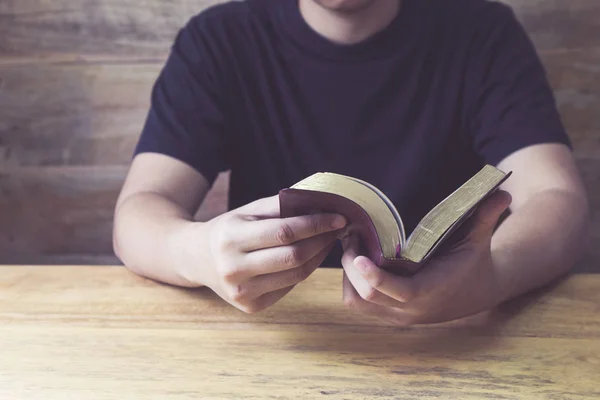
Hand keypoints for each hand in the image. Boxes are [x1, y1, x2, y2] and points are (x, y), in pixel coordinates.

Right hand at [194, 195, 345, 313]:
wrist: (197, 258)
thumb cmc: (229, 229)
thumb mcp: (247, 211)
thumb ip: (280, 206)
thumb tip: (320, 203)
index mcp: (231, 238)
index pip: (284, 232)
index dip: (316, 225)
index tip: (339, 217)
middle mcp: (234, 268)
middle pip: (293, 256)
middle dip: (322, 240)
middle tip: (337, 229)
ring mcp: (242, 292)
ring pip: (295, 274)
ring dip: (318, 256)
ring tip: (327, 240)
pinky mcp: (251, 306)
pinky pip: (289, 286)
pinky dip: (304, 270)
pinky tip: (310, 257)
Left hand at [340, 190, 511, 325]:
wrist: (478, 292)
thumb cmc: (475, 261)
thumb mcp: (480, 238)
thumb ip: (486, 216)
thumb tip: (503, 192)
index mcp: (432, 290)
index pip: (398, 291)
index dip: (375, 276)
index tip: (358, 255)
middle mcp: (411, 309)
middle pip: (367, 295)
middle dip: (352, 265)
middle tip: (351, 236)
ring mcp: (398, 316)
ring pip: (356, 301)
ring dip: (348, 275)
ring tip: (350, 247)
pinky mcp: (388, 316)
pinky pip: (358, 304)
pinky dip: (351, 284)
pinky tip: (355, 262)